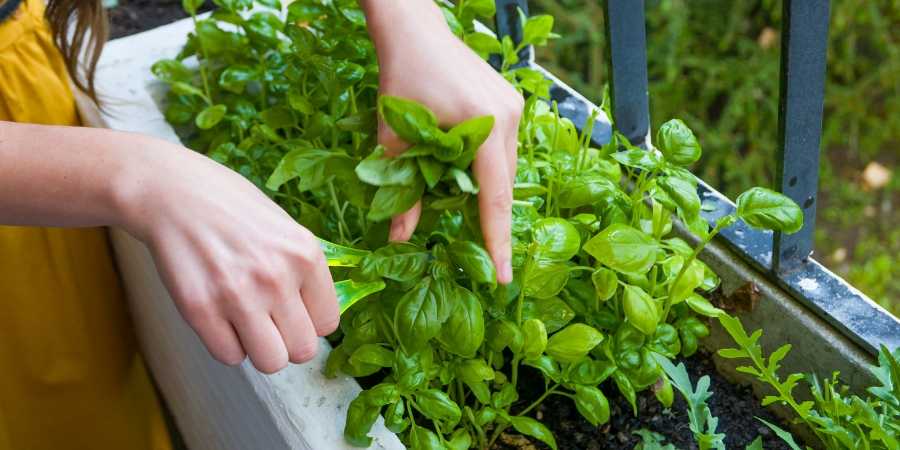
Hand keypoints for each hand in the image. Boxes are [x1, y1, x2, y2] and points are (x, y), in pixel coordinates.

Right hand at [120, 141, 338, 373]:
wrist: (171, 192)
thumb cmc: (230, 206)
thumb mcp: (284, 227)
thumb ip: (303, 270)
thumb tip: (316, 315)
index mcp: (305, 255)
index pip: (328, 323)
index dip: (309, 321)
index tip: (293, 310)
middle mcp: (277, 278)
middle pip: (303, 350)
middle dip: (287, 341)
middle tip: (269, 320)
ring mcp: (238, 296)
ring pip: (270, 362)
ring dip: (259, 348)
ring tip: (245, 321)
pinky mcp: (200, 310)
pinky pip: (230, 357)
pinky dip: (226, 344)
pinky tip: (219, 316)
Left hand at [362, 0, 522, 283]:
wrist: (414, 30)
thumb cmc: (400, 77)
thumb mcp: (395, 138)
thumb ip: (401, 191)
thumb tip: (398, 239)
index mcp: (483, 125)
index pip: (494, 197)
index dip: (497, 240)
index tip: (502, 276)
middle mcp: (508, 117)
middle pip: (503, 184)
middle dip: (490, 218)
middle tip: (479, 254)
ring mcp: (514, 107)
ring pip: (505, 167)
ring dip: (487, 190)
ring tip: (465, 210)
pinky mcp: (510, 101)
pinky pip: (503, 148)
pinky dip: (487, 168)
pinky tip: (466, 175)